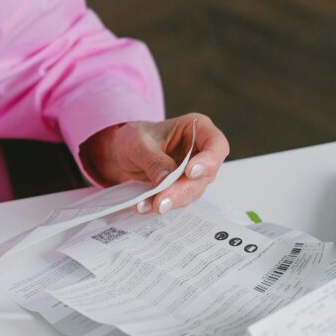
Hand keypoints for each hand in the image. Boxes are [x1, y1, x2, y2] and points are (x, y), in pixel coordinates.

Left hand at [80, 113, 229, 214]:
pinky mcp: (181, 189)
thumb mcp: (139, 143)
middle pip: (204, 175)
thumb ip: (154, 159)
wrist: (120, 153)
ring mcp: (193, 173)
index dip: (209, 160)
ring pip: (192, 192)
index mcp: (197, 128)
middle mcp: (200, 152)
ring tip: (148, 205)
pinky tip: (144, 207)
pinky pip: (177, 200)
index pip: (216, 144)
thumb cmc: (135, 138)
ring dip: (171, 201)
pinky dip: (161, 204)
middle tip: (162, 201)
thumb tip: (166, 180)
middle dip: (183, 190)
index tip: (190, 172)